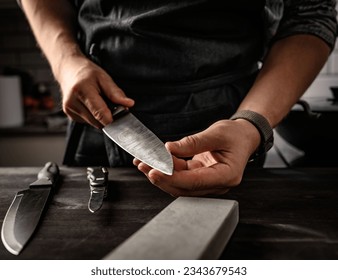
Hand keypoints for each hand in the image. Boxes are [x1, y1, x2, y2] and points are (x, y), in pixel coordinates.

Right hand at [56, 54, 133, 127]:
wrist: (69, 70)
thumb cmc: (87, 73)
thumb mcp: (104, 78)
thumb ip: (116, 93)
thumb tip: (129, 104)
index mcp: (82, 90)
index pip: (99, 113)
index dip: (112, 119)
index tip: (121, 118)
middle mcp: (72, 102)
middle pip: (98, 121)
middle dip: (108, 116)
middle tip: (111, 104)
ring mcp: (69, 110)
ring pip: (94, 123)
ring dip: (101, 117)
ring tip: (100, 102)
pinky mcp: (70, 115)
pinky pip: (88, 122)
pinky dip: (94, 116)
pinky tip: (92, 105)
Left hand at [133, 119, 259, 196]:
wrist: (243, 136)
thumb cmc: (235, 135)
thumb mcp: (217, 133)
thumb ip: (193, 142)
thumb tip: (169, 149)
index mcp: (226, 175)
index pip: (194, 182)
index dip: (172, 178)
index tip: (154, 171)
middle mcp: (218, 184)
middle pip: (184, 187)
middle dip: (162, 177)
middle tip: (144, 165)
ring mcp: (208, 182)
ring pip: (180, 184)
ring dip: (161, 174)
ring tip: (144, 162)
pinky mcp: (200, 177)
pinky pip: (181, 176)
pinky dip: (167, 169)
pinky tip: (155, 161)